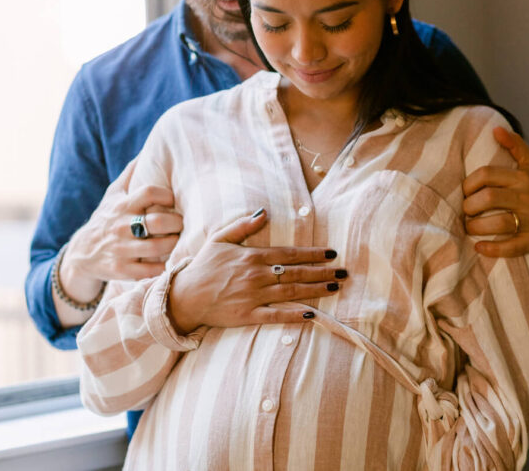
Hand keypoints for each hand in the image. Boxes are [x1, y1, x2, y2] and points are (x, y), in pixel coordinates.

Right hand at [60, 159, 182, 303]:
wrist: (81, 253)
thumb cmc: (105, 218)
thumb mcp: (112, 194)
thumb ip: (130, 173)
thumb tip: (146, 149)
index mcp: (122, 205)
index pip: (150, 192)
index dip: (167, 194)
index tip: (173, 200)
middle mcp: (121, 227)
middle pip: (158, 222)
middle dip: (177, 222)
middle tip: (182, 223)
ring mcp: (121, 250)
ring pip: (158, 248)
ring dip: (173, 244)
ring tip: (178, 240)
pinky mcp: (122, 270)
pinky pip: (150, 270)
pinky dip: (163, 266)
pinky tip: (168, 260)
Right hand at [167, 209, 344, 333]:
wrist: (184, 296)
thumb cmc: (202, 266)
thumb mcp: (220, 239)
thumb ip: (243, 226)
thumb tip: (264, 213)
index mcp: (252, 256)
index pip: (290, 254)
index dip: (313, 254)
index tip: (332, 254)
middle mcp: (256, 275)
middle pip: (296, 273)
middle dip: (322, 272)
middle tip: (344, 272)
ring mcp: (253, 297)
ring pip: (291, 292)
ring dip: (316, 290)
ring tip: (335, 287)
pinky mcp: (248, 316)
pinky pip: (276, 315)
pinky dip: (294, 314)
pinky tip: (312, 313)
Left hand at [462, 126, 528, 257]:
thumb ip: (515, 146)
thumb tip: (496, 129)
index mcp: (524, 177)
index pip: (487, 174)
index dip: (469, 184)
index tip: (465, 191)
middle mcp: (528, 197)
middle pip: (488, 199)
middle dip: (469, 206)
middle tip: (465, 211)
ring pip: (498, 223)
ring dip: (476, 228)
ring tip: (469, 227)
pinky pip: (510, 247)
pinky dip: (492, 248)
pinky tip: (479, 247)